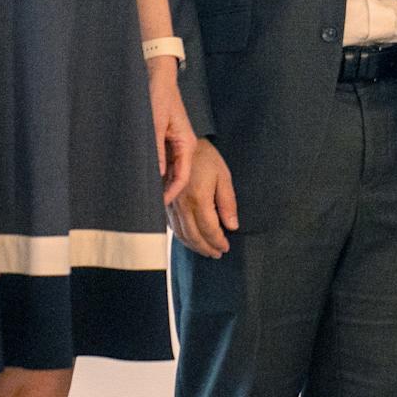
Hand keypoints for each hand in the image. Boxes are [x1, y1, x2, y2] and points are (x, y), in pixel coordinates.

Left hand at [146, 63, 196, 206]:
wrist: (158, 78)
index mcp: (187, 145)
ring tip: (144, 198)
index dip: (171, 193)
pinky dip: (155, 174)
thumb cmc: (158, 96)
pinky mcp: (166, 142)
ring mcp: (175, 146)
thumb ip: (156, 149)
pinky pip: (163, 163)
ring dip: (160, 185)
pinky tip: (144, 181)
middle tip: (149, 208)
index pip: (182, 177)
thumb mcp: (155, 123)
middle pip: (177, 178)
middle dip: (165, 193)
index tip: (158, 205)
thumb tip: (156, 175)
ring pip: (169, 172)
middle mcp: (184, 148)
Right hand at [168, 138, 238, 258]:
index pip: (209, 229)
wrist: (179, 143)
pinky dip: (182, 237)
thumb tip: (232, 226)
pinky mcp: (164, 203)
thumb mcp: (223, 176)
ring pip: (181, 233)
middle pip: (194, 235)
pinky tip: (190, 240)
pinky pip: (172, 226)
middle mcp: (182, 204)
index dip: (217, 241)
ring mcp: (171, 205)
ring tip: (206, 251)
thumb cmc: (205, 157)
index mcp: (199, 198)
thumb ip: (228, 202)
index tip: (226, 248)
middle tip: (217, 254)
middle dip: (206, 248)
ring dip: (194, 246)